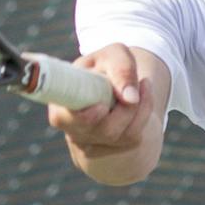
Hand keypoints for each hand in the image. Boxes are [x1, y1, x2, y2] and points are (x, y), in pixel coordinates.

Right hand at [49, 44, 154, 162]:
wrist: (116, 84)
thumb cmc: (107, 66)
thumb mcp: (114, 55)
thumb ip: (121, 68)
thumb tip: (130, 98)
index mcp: (60, 103)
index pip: (62, 119)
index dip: (81, 117)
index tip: (101, 107)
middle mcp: (73, 129)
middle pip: (104, 130)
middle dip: (127, 108)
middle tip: (137, 84)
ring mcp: (92, 144)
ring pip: (123, 136)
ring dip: (141, 109)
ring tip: (143, 84)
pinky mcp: (112, 149)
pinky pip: (134, 139)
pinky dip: (145, 116)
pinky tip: (142, 99)